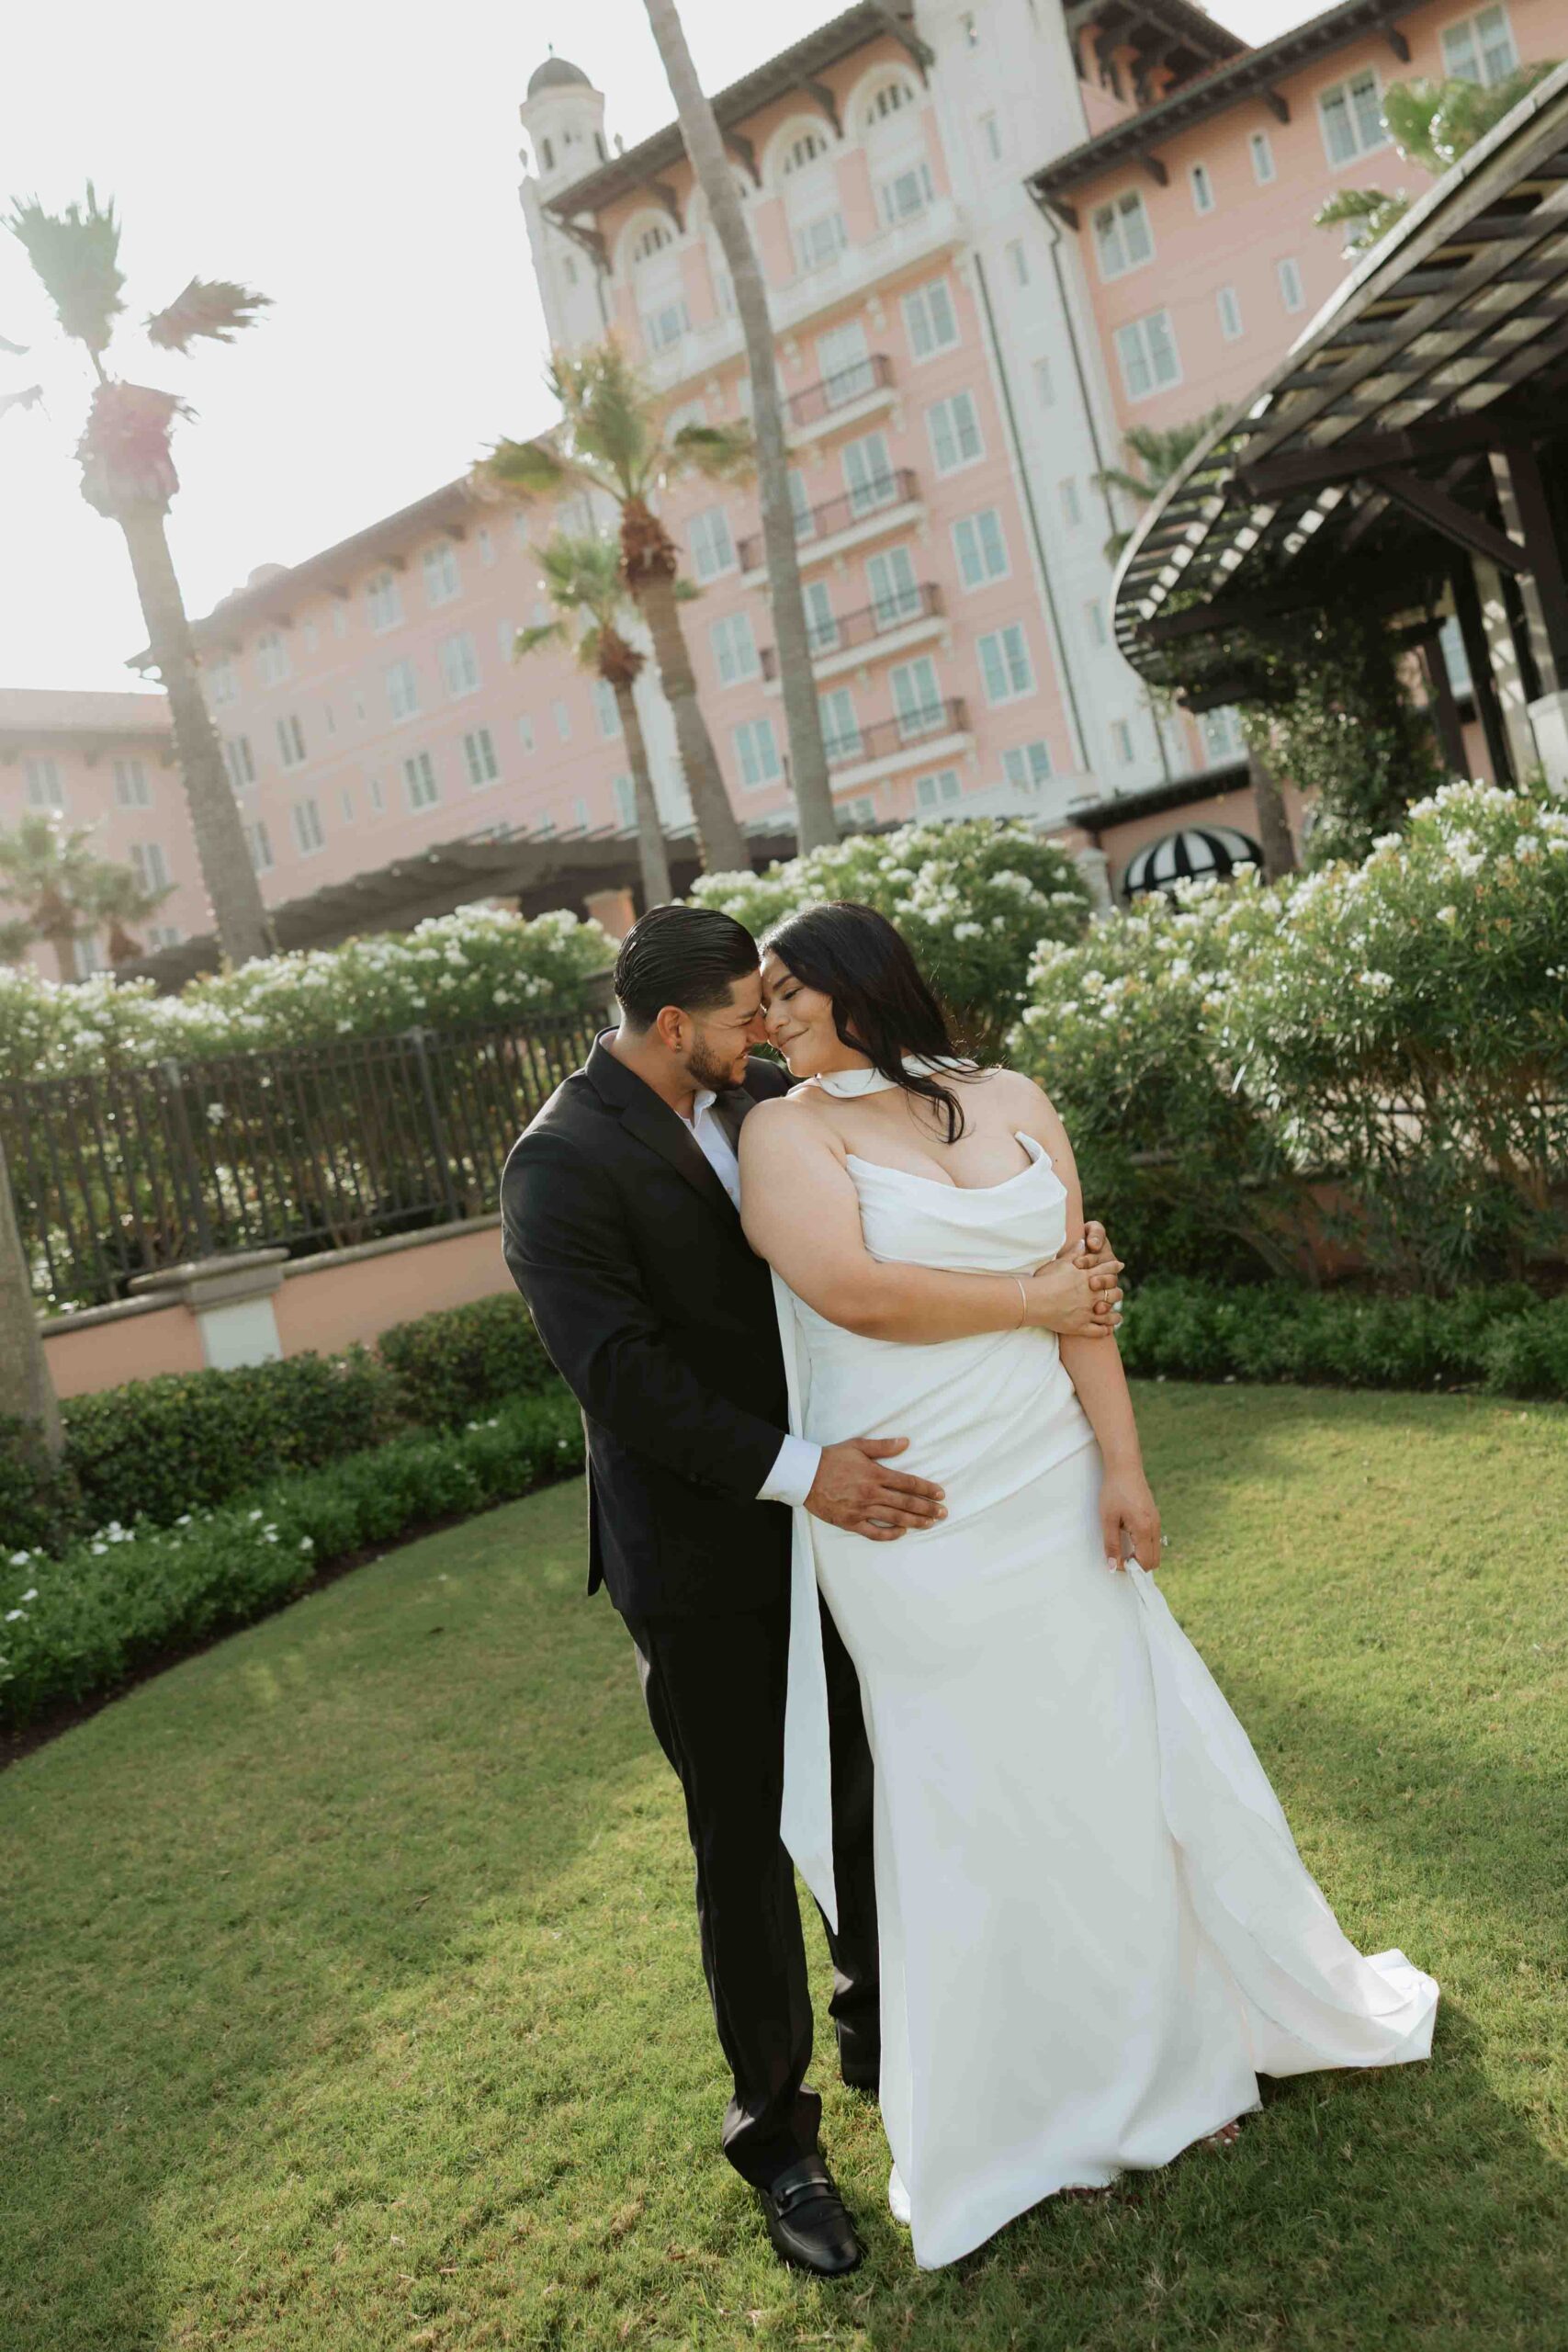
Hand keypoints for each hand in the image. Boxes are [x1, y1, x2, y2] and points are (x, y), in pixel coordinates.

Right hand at [806, 1437, 946, 1542]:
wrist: (805, 1476)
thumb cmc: (831, 1458)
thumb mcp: (857, 1446)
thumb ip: (883, 1446)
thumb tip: (905, 1442)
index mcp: (875, 1474)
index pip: (907, 1482)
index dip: (926, 1488)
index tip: (940, 1493)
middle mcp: (871, 1493)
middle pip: (906, 1502)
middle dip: (927, 1508)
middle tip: (943, 1512)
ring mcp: (861, 1509)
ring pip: (894, 1518)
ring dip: (915, 1521)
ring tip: (930, 1523)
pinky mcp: (851, 1522)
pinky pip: (874, 1532)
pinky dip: (890, 1533)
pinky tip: (902, 1532)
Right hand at [1024, 1219, 1124, 1338]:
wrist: (1034, 1300)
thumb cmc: (1045, 1279)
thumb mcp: (1060, 1262)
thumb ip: (1074, 1253)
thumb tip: (1083, 1241)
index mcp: (1087, 1278)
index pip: (1107, 1270)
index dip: (1114, 1267)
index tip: (1120, 1265)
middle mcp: (1091, 1295)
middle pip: (1113, 1293)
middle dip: (1116, 1292)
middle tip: (1117, 1293)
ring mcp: (1087, 1312)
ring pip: (1108, 1314)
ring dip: (1114, 1316)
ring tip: (1118, 1317)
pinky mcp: (1080, 1326)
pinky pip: (1097, 1331)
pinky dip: (1104, 1331)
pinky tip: (1107, 1330)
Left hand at [1099, 1462, 1159, 1573]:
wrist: (1125, 1467)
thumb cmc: (1115, 1491)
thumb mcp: (1108, 1519)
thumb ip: (1111, 1545)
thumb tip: (1113, 1567)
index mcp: (1145, 1529)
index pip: (1145, 1562)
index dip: (1131, 1568)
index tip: (1116, 1563)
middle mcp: (1155, 1527)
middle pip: (1154, 1560)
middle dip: (1139, 1565)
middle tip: (1120, 1558)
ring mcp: (1157, 1522)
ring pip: (1155, 1551)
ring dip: (1141, 1555)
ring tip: (1123, 1548)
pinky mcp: (1154, 1517)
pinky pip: (1154, 1540)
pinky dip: (1144, 1546)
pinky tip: (1128, 1538)